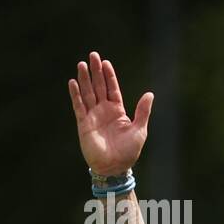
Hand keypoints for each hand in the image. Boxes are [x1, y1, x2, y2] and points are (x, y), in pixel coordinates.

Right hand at [67, 51, 153, 175]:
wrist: (115, 167)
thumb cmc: (129, 152)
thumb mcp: (140, 130)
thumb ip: (143, 111)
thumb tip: (150, 94)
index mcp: (118, 111)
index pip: (112, 89)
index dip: (109, 76)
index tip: (106, 62)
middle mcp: (104, 111)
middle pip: (98, 87)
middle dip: (96, 72)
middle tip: (93, 55)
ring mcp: (93, 116)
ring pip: (87, 93)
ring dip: (84, 79)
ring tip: (82, 64)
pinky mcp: (83, 123)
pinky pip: (79, 106)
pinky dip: (76, 94)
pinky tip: (73, 82)